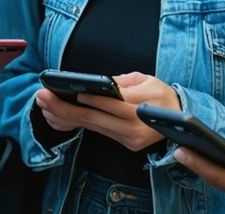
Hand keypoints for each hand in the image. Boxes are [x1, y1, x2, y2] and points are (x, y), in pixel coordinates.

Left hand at [34, 72, 179, 151]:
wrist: (181, 120)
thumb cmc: (164, 95)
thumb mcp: (148, 80)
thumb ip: (124, 82)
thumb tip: (101, 83)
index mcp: (140, 110)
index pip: (109, 104)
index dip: (88, 99)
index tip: (68, 90)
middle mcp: (132, 129)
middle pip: (93, 119)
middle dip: (64, 108)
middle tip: (43, 97)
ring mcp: (127, 139)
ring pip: (91, 127)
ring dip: (64, 117)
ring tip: (44, 105)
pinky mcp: (124, 144)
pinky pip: (96, 132)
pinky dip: (76, 125)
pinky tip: (58, 118)